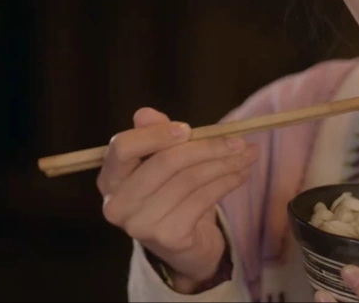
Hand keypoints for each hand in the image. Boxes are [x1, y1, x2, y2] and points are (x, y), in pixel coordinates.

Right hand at [97, 107, 259, 292]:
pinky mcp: (169, 237)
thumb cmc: (169, 192)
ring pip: (191, 180)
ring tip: (248, 154)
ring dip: (226, 163)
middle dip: (208, 147)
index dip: (156, 135)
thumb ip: (155, 135)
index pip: (123, 147)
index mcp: (110, 178)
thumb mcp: (161, 160)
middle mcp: (118, 204)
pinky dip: (228, 182)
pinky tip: (242, 174)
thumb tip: (145, 114)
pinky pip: (204, 199)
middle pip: (166, 162)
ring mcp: (142, 224)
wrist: (183, 244)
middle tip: (239, 140)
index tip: (188, 129)